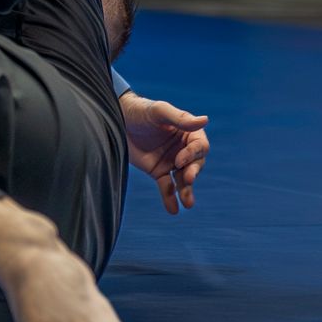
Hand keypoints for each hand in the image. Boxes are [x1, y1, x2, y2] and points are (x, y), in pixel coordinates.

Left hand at [120, 93, 208, 214]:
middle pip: (195, 164)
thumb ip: (180, 119)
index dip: (192, 154)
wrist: (116, 120)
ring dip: (186, 190)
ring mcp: (171, 162)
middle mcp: (183, 148)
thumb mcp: (159, 112)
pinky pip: (167, 187)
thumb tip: (206, 120)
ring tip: (187, 203)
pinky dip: (170, 198)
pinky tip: (173, 210)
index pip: (199, 147)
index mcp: (188, 132)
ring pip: (183, 179)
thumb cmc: (140, 111)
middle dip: (193, 173)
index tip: (180, 160)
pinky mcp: (158, 172)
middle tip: (188, 180)